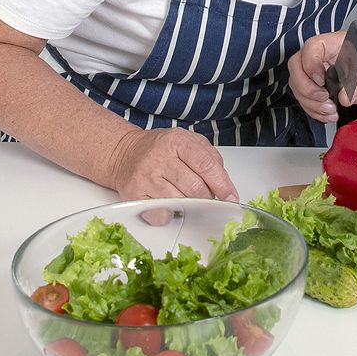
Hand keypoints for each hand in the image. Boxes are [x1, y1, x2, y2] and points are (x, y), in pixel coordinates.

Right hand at [107, 127, 237, 201]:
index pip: (206, 165)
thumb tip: (225, 185)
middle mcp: (160, 157)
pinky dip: (170, 213)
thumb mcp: (188, 141)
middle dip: (206, 196)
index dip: (222, 184)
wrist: (125, 153)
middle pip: (195, 187)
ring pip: (180, 202)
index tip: (231, 197)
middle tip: (207, 196)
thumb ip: (210, 157)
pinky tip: (168, 202)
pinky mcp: (135, 194)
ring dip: (189, 205)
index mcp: (177, 141)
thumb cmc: (161, 149)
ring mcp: (146, 176)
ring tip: (185, 196)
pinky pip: (162, 214)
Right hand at [290, 31, 356, 120]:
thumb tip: (342, 98)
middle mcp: (323, 55)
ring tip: (331, 112)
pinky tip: (328, 115)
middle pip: (297, 66)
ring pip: (298, 85)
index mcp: (335, 43)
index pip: (311, 47)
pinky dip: (314, 110)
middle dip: (306, 88)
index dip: (311, 65)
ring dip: (310, 103)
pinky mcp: (321, 86)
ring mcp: (320, 70)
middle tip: (324, 100)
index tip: (321, 81)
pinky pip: (307, 98)